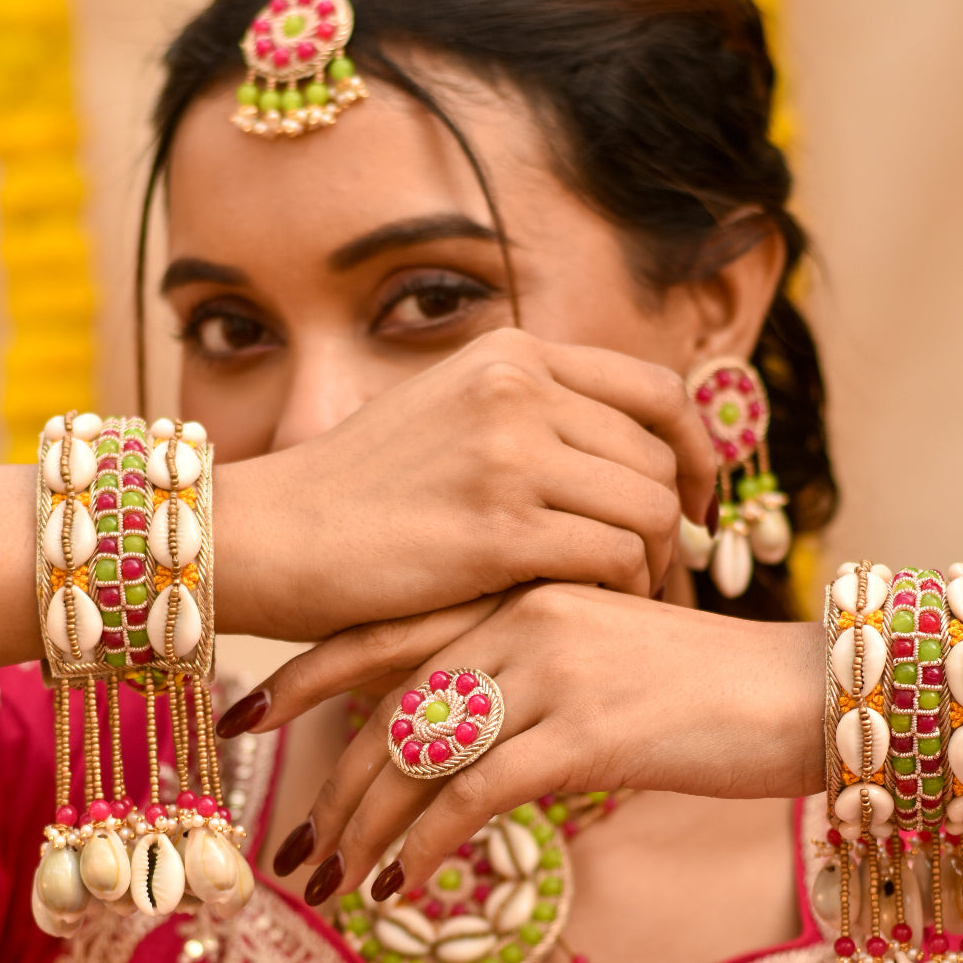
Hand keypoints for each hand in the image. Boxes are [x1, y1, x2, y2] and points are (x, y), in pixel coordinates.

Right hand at [218, 328, 716, 639]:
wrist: (268, 533)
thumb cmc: (354, 492)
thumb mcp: (444, 416)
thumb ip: (527, 417)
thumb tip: (620, 456)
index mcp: (510, 355)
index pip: (657, 391)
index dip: (694, 451)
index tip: (693, 501)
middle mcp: (517, 387)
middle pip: (660, 455)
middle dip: (677, 520)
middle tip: (663, 568)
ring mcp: (508, 452)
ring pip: (650, 507)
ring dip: (653, 562)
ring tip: (626, 594)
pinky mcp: (498, 526)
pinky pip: (614, 556)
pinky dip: (621, 588)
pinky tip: (591, 607)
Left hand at [242, 584, 823, 901]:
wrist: (800, 691)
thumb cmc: (695, 681)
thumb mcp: (593, 652)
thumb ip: (514, 672)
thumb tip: (438, 732)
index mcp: (516, 590)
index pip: (385, 629)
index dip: (306, 673)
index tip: (245, 713)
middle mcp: (522, 617)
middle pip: (388, 702)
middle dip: (329, 782)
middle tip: (292, 846)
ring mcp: (554, 669)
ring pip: (420, 751)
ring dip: (365, 827)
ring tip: (332, 881)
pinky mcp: (589, 730)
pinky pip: (477, 794)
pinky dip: (427, 846)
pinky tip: (404, 887)